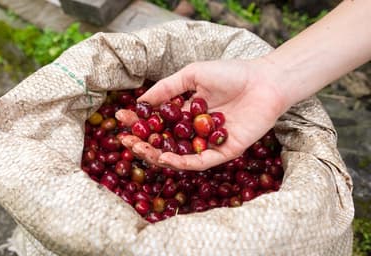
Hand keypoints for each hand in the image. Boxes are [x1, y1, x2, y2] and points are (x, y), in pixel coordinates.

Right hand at [116, 59, 287, 170]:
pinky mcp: (224, 152)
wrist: (264, 81)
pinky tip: (166, 158)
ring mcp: (208, 143)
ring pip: (179, 155)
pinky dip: (182, 162)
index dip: (139, 121)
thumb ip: (168, 88)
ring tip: (139, 149)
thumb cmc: (230, 73)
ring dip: (157, 154)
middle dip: (143, 142)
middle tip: (125, 139)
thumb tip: (142, 102)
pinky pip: (200, 161)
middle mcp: (195, 130)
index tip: (120, 118)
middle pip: (165, 142)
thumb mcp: (193, 75)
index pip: (158, 121)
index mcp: (187, 113)